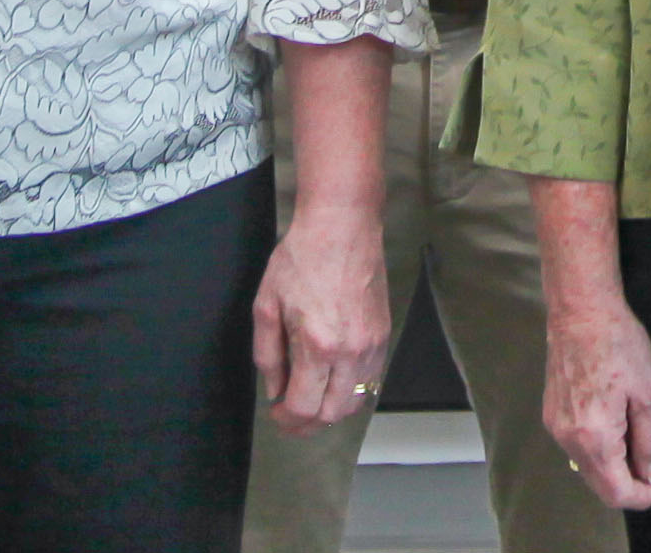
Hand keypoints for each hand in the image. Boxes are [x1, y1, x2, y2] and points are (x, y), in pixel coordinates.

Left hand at [253, 206, 393, 432]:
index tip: (275, 413)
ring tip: (311, 398)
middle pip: (333, 414)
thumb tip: (275, 391)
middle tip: (290, 414)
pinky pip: (369, 379)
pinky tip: (332, 377)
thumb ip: (267, 356)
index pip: (304, 407)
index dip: (286, 420)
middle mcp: (351, 351)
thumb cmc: (301, 259)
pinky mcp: (384, 335)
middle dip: (308, 423)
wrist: (343, 226)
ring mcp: (372, 344)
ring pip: (355, 401)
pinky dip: (349, 389)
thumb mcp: (267, 306)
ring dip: (331, 409)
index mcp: (318, 346)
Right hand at [541, 286, 650, 515]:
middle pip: (599, 486)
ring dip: (614, 468)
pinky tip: (615, 427)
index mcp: (594, 438)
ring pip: (587, 468)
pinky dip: (599, 451)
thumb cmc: (619, 344)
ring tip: (637, 442)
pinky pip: (577, 448)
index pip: (617, 492)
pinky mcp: (551, 416)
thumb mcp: (649, 392)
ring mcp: (556, 429)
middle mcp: (568, 440)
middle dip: (629, 485)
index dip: (643, 496)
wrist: (580, 311)